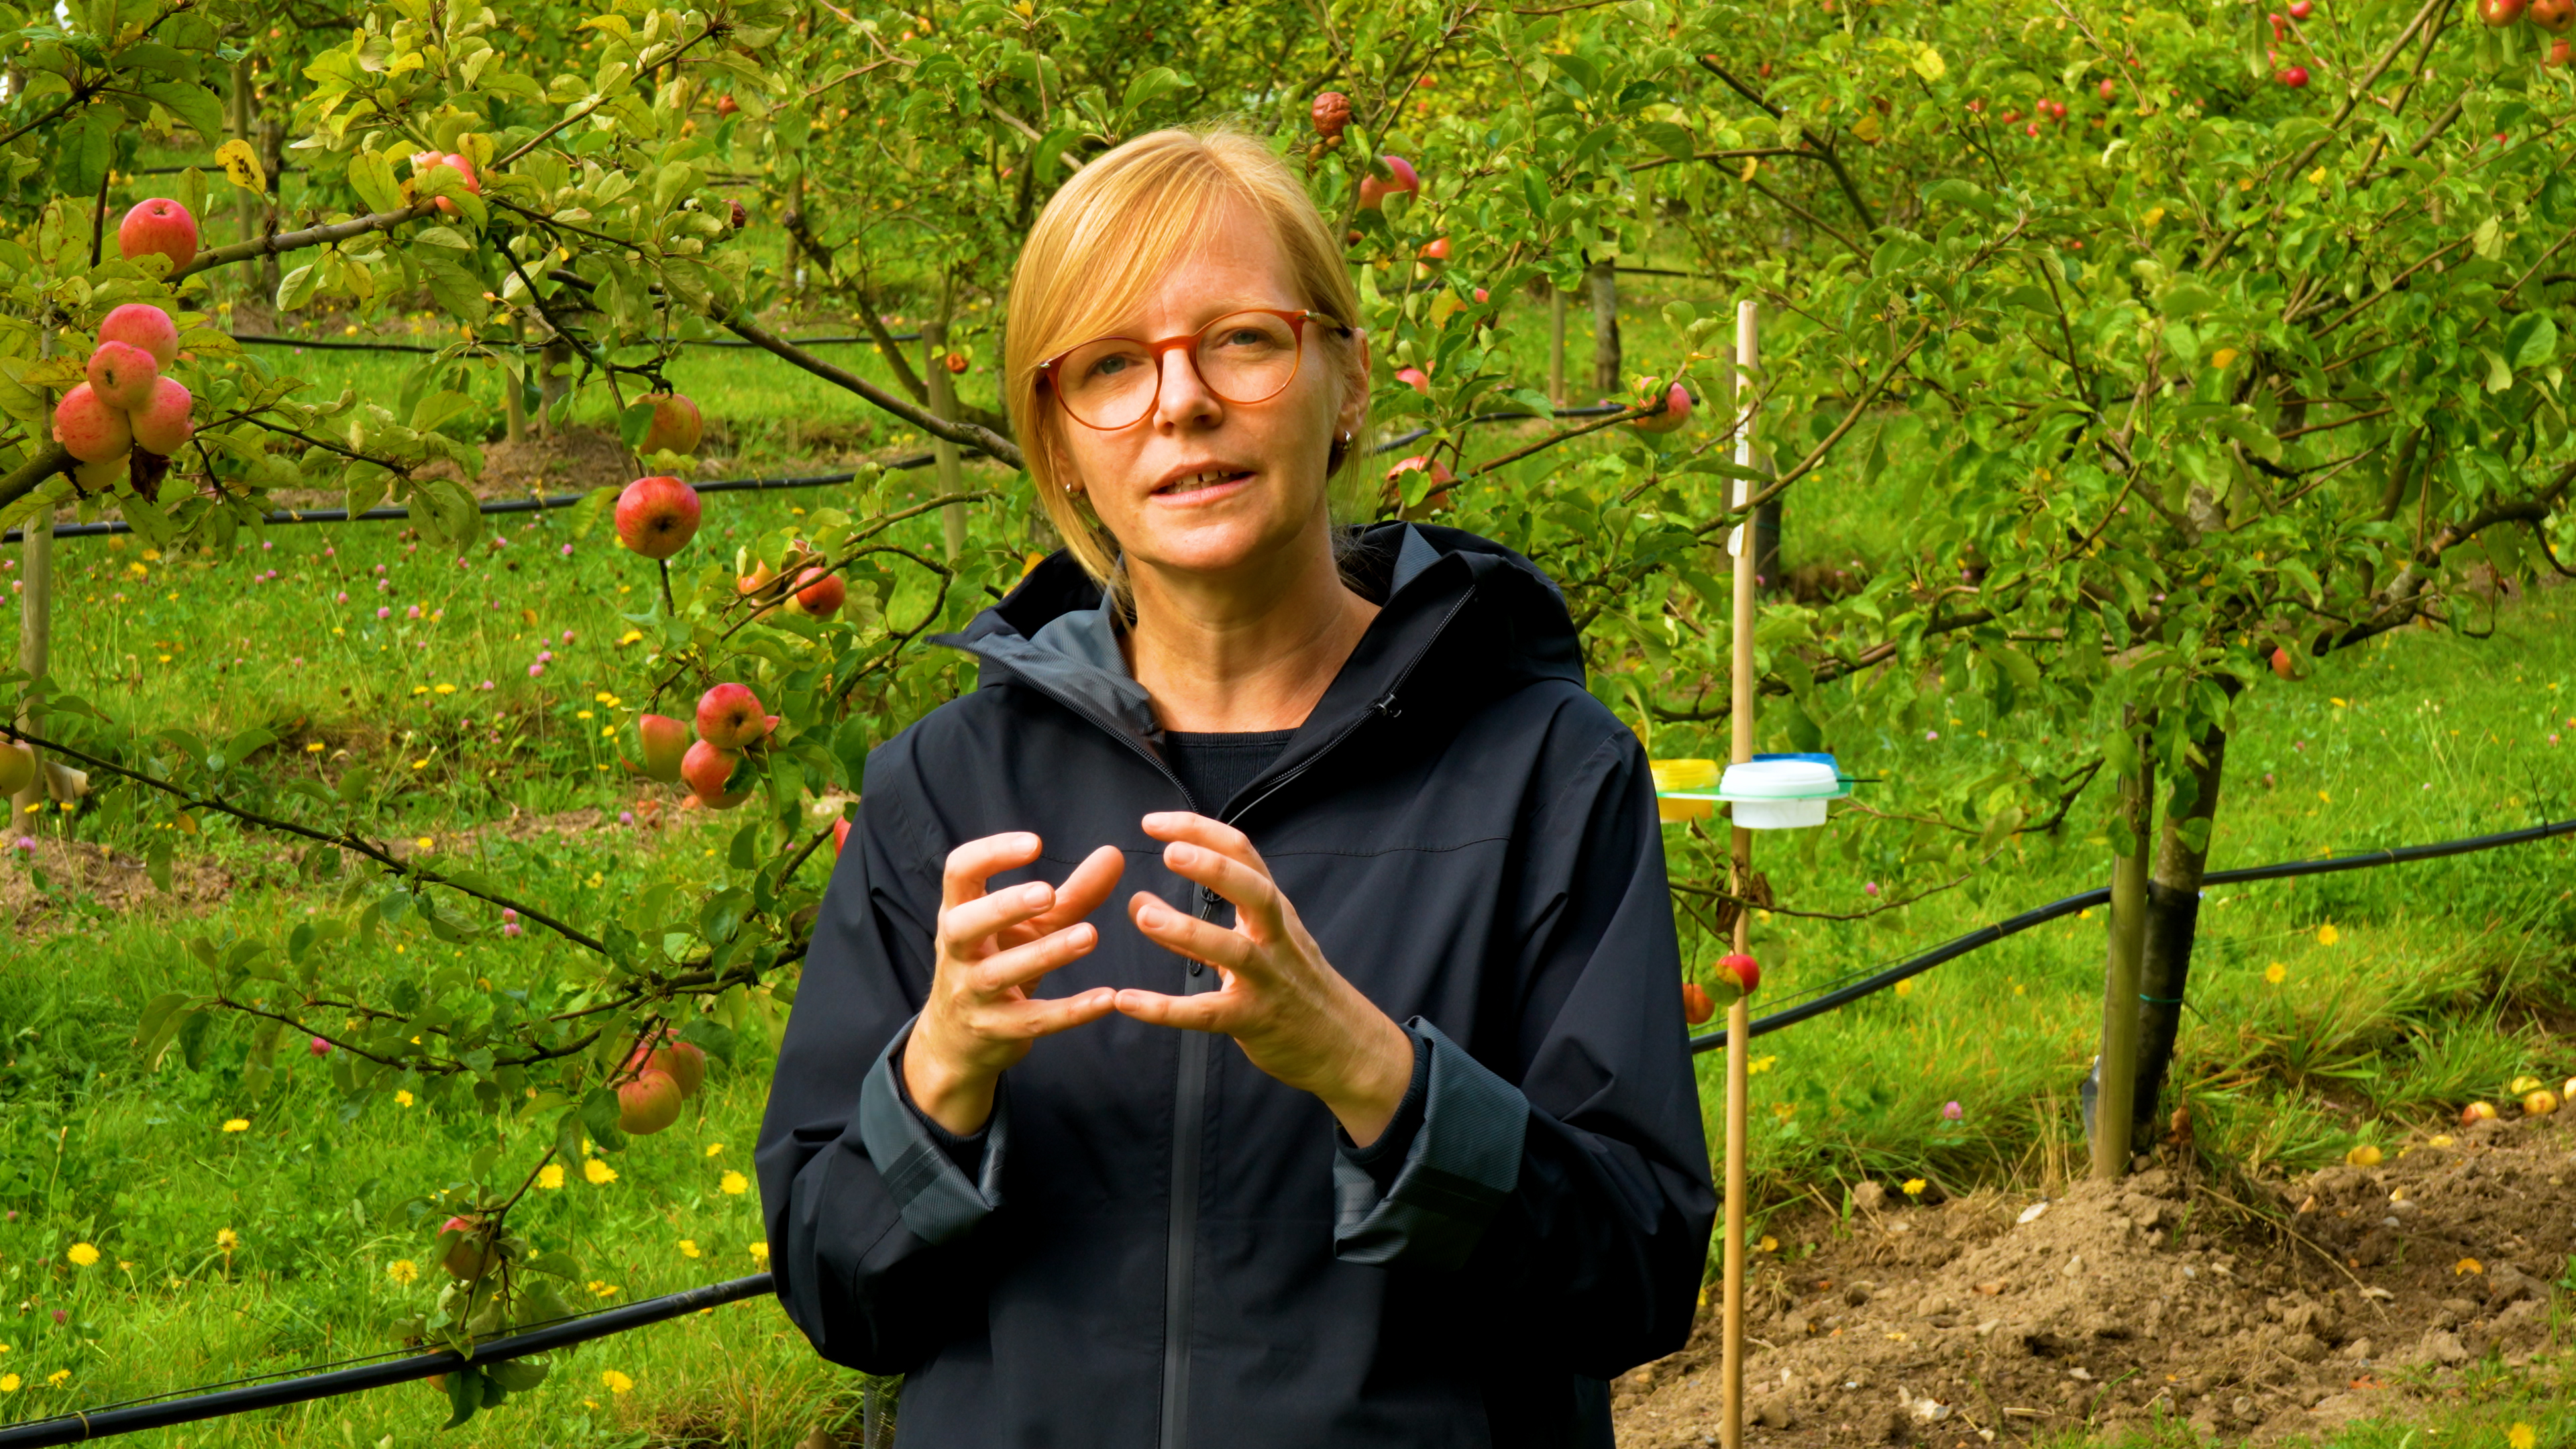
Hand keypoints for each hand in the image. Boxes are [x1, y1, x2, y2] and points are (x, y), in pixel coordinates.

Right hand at [904, 832, 1125, 1135]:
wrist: (958, 1042)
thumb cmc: (996, 964)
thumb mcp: (1028, 929)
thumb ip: (1069, 895)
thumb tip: (1114, 853)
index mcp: (959, 913)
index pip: (959, 872)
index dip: (990, 853)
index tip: (1035, 843)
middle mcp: (957, 952)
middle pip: (965, 924)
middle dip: (1004, 906)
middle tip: (1047, 893)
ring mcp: (971, 994)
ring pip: (1000, 973)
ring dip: (1045, 954)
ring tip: (1090, 935)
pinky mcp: (994, 1031)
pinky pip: (1032, 1021)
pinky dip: (1070, 1011)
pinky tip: (1108, 998)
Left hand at [1114, 813, 1415, 1145]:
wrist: (1344, 1045)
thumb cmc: (1293, 987)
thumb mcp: (1257, 944)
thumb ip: (1197, 924)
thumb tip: (1137, 899)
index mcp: (1274, 912)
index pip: (1244, 856)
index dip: (1201, 832)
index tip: (1154, 823)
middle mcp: (1276, 939)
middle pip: (1255, 892)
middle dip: (1215, 868)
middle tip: (1170, 852)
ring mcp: (1268, 981)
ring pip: (1234, 951)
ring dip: (1189, 930)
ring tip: (1143, 914)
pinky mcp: (1254, 1021)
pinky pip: (1207, 1014)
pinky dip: (1165, 1009)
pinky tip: (1127, 1001)